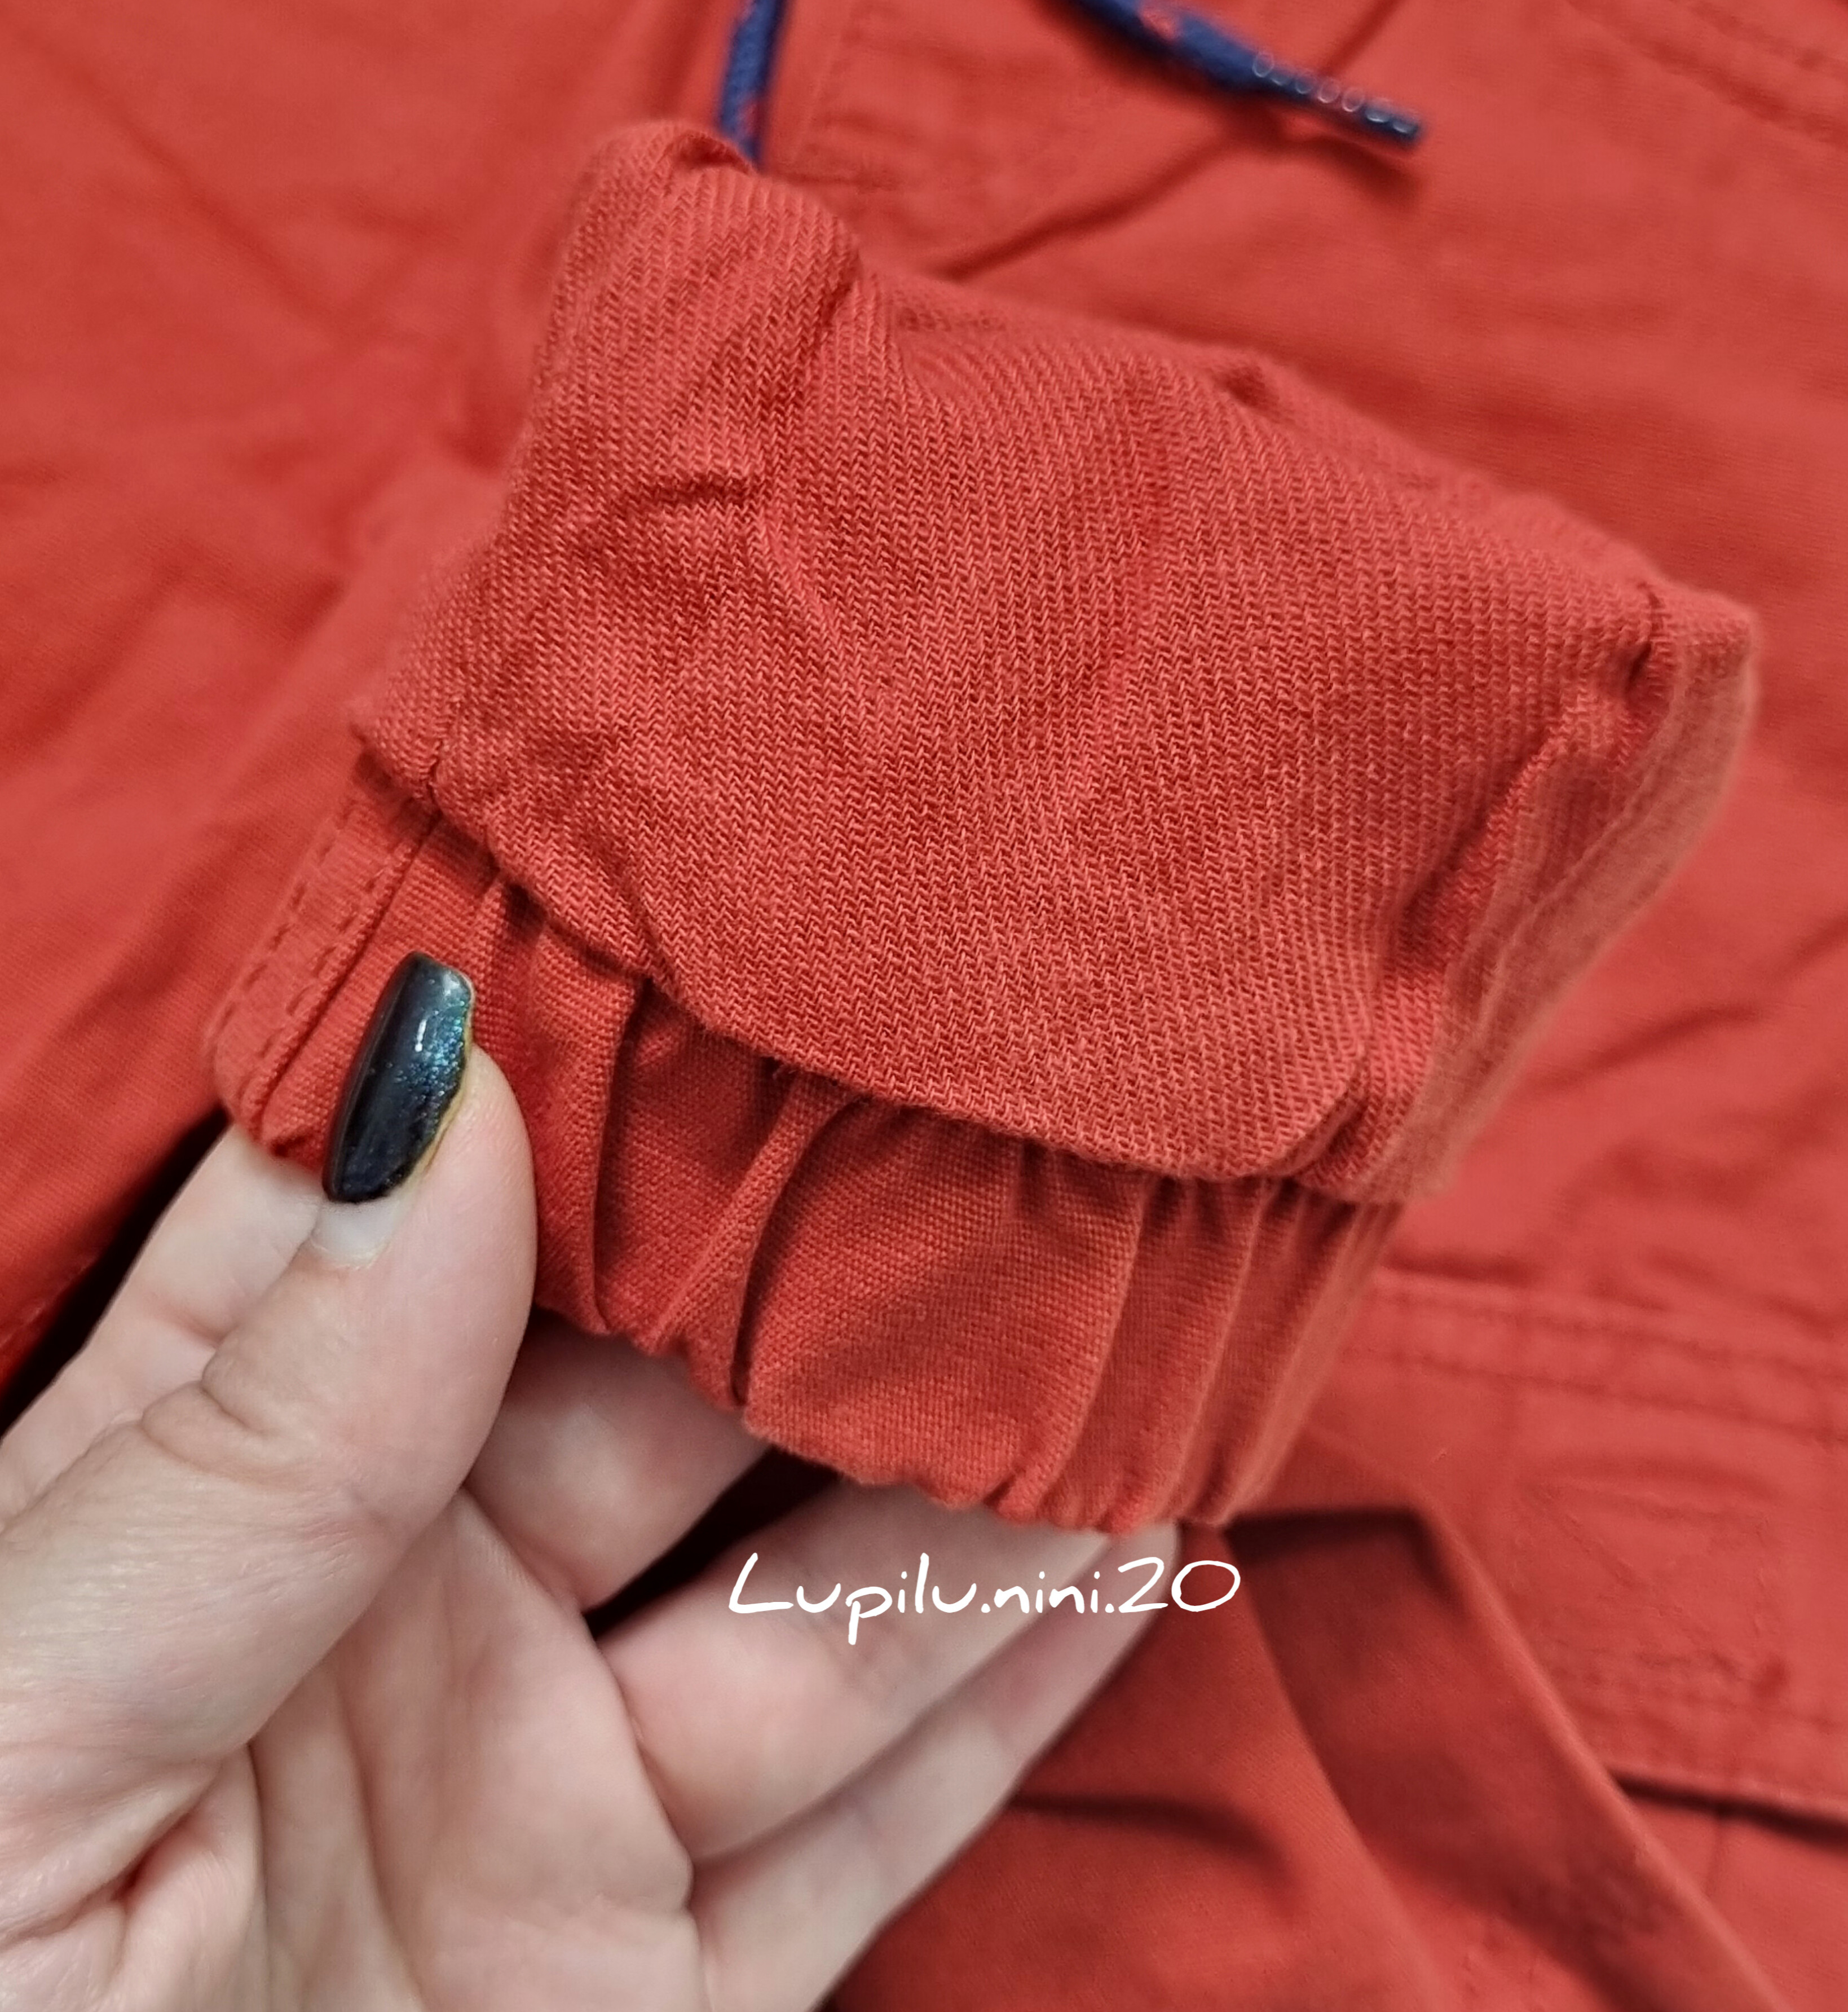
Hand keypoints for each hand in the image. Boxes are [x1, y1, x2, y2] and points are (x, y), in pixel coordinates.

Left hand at [0, 968, 1171, 2009]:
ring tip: (1145, 1308)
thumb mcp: (14, 1727)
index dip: (569, 1083)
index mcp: (222, 1506)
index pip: (412, 1229)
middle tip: (1006, 1108)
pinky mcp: (640, 1996)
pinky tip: (1135, 1552)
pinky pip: (862, 1836)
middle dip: (828, 1265)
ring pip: (814, 1607)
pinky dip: (1005, 1704)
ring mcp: (540, 1807)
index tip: (739, 947)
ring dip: (980, 1475)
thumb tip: (447, 1102)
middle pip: (669, 1401)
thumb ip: (248, 1440)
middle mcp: (406, 1625)